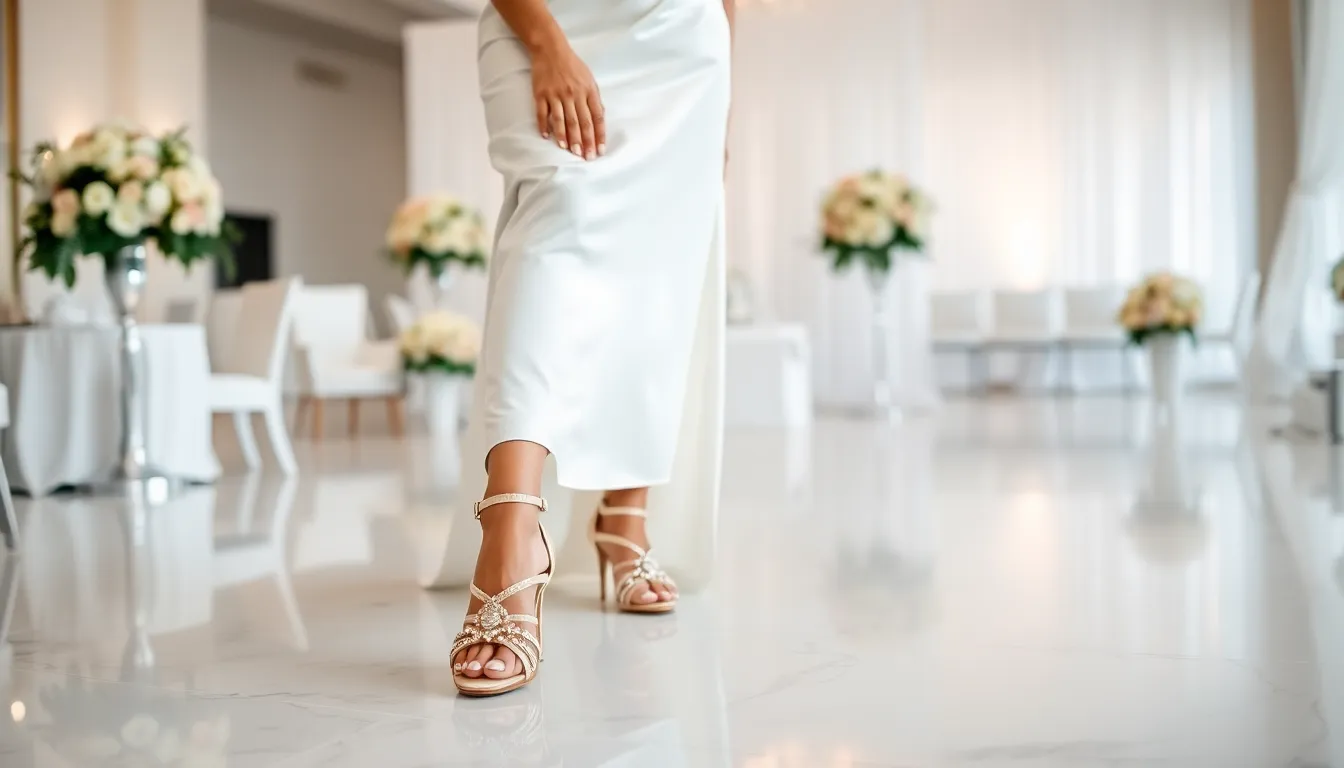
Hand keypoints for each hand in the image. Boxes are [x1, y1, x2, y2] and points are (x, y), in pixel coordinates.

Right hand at [532, 45, 604, 159]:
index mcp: (588, 91)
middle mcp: (573, 93)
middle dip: (584, 141)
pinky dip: (544, 126)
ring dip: (565, 137)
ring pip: (562, 120)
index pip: (596, 117)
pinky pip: (542, 113)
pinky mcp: (540, 93)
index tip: (599, 150)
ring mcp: (556, 94)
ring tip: (569, 150)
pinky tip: (547, 137)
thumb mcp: (589, 79)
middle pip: (580, 122)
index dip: (599, 135)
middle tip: (585, 156)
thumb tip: (600, 118)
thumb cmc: (572, 66)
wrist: (550, 49)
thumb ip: (594, 99)